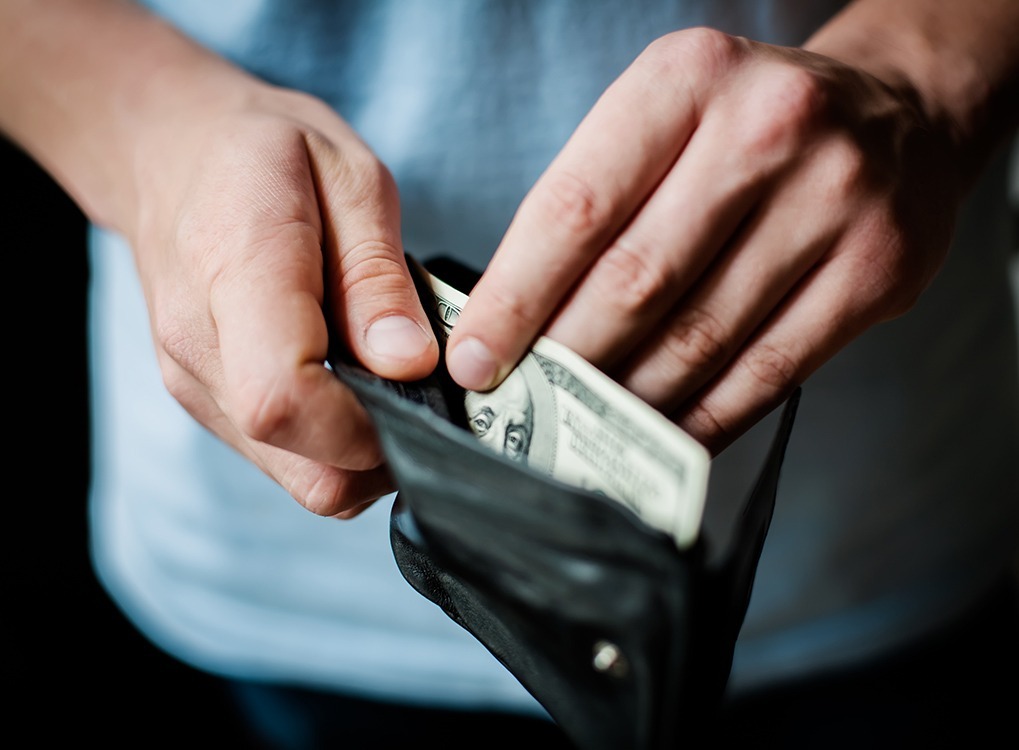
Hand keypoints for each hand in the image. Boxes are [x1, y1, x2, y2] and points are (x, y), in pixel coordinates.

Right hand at [130, 84, 437, 515]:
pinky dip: (330, 440)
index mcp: (237, 271)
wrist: (167, 153)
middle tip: (423, 391)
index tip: (418, 391)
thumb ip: (376, 277)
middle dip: (381, 451)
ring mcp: (194, 382)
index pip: (284, 399)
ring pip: (297, 475)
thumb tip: (408, 364)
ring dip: (359, 449)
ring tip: (384, 375)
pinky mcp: (206, 400)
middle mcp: (200, 346)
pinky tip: (348, 379)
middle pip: (301, 463)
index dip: (364, 425)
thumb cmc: (263, 152)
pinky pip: (282, 455)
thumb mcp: (348, 178)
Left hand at [446, 27, 961, 454]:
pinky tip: (657, 440)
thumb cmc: (751, 122)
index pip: (576, 210)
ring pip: (699, 337)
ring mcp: (832, 202)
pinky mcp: (877, 271)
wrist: (898, 113)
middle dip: (564, 361)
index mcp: (688, 79)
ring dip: (626, 402)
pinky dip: (702, 419)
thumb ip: (597, 200)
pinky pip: (767, 373)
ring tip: (578, 433)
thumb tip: (519, 321)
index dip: (515, 299)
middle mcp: (766, 130)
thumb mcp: (667, 113)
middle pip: (635, 282)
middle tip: (521, 408)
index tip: (475, 360)